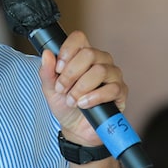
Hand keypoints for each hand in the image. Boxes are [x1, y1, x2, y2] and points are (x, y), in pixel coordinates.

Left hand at [38, 31, 127, 147]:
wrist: (75, 129)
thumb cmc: (65, 105)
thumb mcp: (50, 89)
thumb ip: (47, 72)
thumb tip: (47, 53)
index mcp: (83, 55)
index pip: (79, 38)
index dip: (67, 50)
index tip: (58, 68)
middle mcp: (100, 61)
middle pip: (89, 53)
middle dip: (70, 74)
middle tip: (62, 89)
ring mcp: (112, 75)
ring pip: (100, 70)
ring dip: (81, 88)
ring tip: (72, 100)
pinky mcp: (120, 92)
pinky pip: (112, 88)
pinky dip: (94, 97)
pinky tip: (84, 104)